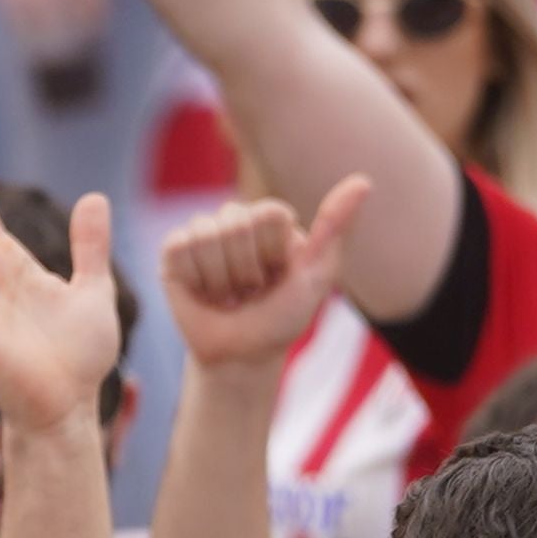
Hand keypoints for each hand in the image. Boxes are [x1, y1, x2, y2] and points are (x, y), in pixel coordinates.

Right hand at [159, 178, 370, 375]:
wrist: (241, 356)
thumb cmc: (282, 317)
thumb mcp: (318, 276)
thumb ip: (336, 228)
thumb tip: (363, 181)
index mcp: (273, 219)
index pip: (269, 212)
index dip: (272, 251)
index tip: (277, 276)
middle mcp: (237, 219)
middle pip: (235, 222)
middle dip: (244, 268)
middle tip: (249, 290)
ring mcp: (203, 234)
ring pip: (204, 234)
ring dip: (218, 277)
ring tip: (225, 293)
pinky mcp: (172, 253)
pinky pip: (178, 247)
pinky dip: (192, 278)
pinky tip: (201, 291)